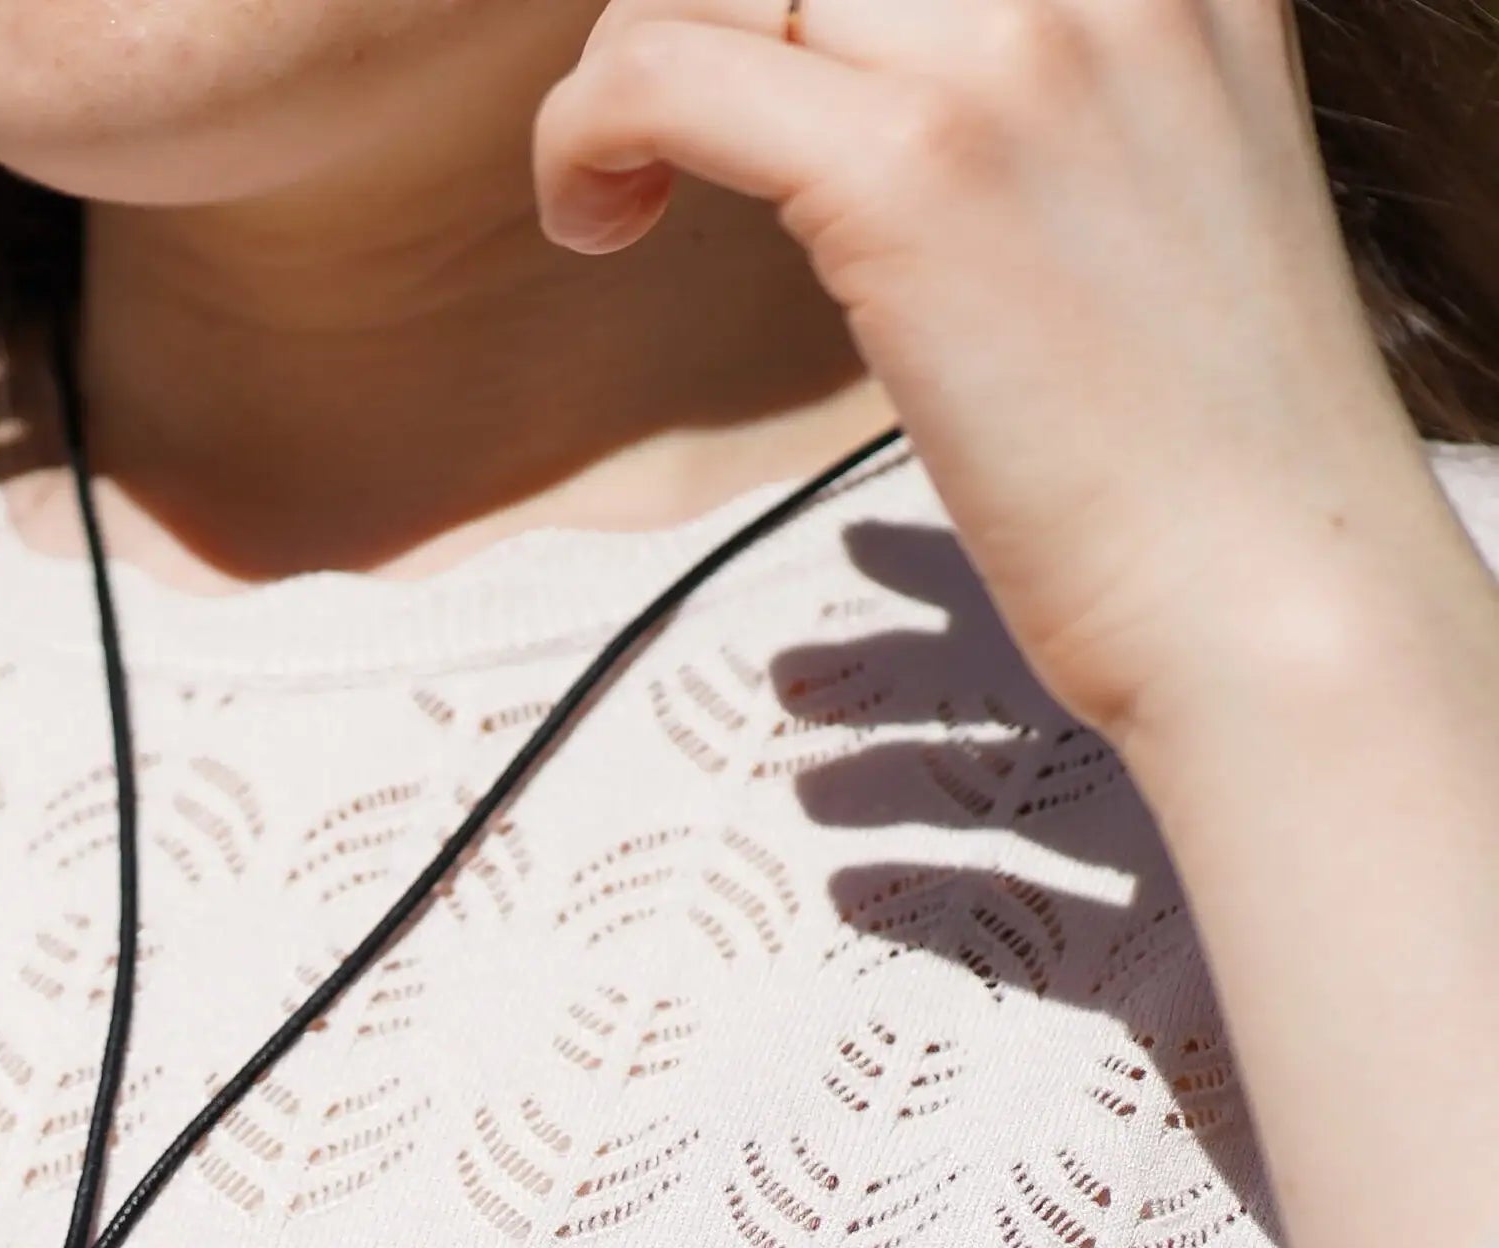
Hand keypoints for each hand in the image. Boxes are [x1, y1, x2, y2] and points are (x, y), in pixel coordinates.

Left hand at [529, 0, 1453, 747]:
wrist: (1265, 587)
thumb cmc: (1194, 447)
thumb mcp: (1150, 190)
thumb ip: (1039, 97)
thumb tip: (871, 84)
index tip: (755, 60)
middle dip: (700, 2)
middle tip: (667, 120)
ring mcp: (1013, 56)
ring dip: (631, 56)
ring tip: (628, 178)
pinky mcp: (913, 169)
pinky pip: (657, 74)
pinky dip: (584, 134)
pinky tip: (600, 221)